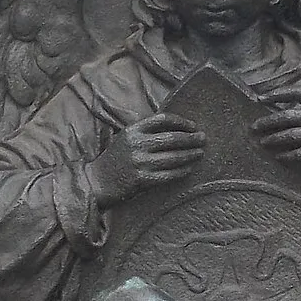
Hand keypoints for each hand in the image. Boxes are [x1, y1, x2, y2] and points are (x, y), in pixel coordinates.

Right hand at [88, 113, 205, 206]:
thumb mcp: (126, 138)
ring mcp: (140, 162)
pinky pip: (168, 175)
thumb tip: (176, 130)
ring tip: (200, 153)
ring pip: (173, 157)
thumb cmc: (115, 159)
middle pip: (172, 138)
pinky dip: (182, 171)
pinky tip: (190, 169)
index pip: (163, 119)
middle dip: (191, 138)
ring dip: (190, 155)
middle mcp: (137, 144)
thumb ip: (146, 132)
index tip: (193, 127)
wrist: (97, 181)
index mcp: (133, 130)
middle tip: (203, 139)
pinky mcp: (142, 179)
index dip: (181, 122)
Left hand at [254, 89, 300, 175]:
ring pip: (290, 136)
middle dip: (267, 122)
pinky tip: (279, 157)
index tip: (261, 98)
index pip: (296, 92)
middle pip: (287, 116)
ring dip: (273, 139)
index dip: (276, 93)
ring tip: (262, 142)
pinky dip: (287, 155)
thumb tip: (294, 112)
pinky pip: (300, 154)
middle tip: (254, 127)